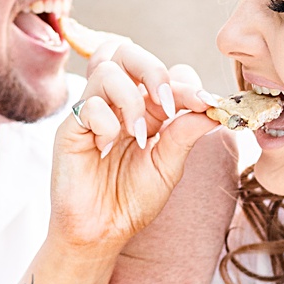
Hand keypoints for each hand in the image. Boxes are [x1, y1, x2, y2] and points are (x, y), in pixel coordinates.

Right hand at [50, 43, 222, 252]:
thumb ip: (186, 134)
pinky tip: (106, 150)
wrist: (102, 231)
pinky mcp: (70, 128)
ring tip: (137, 135)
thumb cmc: (132, 199)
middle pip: (127, 52)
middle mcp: (117, 103)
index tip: (206, 104)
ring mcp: (92, 112)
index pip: (166, 74)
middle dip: (152, 71)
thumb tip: (212, 108)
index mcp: (145, 108)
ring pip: (107, 69)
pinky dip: (106, 124)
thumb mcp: (169, 166)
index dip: (187, 85)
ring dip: (130, 100)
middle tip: (165, 106)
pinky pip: (88, 105)